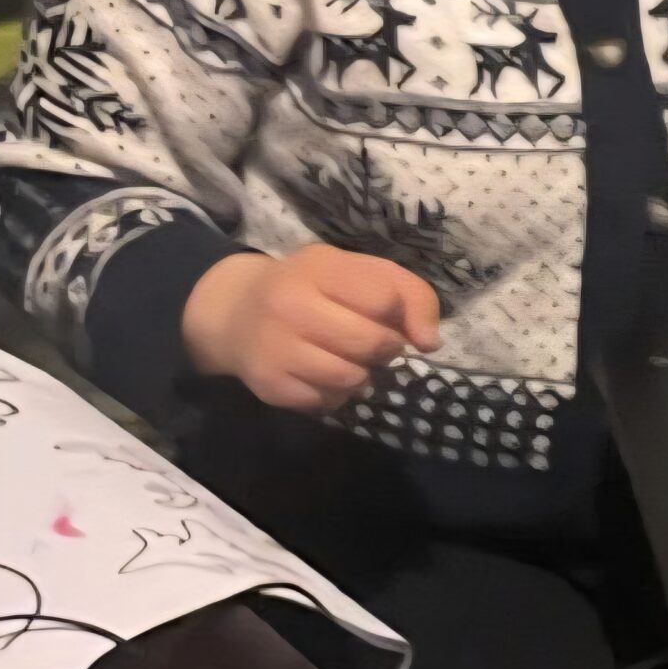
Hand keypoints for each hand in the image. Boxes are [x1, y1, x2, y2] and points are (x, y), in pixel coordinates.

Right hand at [182, 244, 440, 414]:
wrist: (238, 312)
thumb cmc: (314, 288)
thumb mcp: (359, 271)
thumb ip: (408, 293)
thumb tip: (430, 342)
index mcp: (320, 266)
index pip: (385, 297)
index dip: (402, 315)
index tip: (395, 319)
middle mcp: (291, 304)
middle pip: (369, 342)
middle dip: (386, 348)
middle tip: (377, 345)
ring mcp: (275, 347)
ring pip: (350, 378)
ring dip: (363, 374)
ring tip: (351, 359)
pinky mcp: (269, 385)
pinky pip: (326, 402)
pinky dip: (336, 395)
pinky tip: (325, 375)